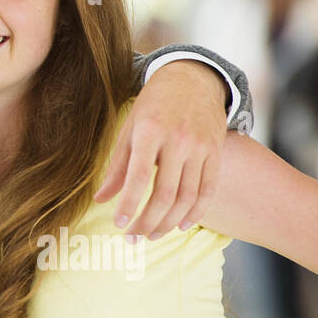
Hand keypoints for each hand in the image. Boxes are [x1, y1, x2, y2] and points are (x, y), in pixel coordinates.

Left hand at [94, 61, 227, 240]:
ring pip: (187, 197)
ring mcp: (201, 147)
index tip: (119, 225)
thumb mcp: (129, 128)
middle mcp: (177, 140)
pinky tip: (180, 224)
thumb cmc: (153, 105)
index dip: (128, 206)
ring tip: (152, 234)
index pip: (138, 178)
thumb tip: (100, 199)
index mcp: (150, 131)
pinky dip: (195, 212)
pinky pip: (208, 190)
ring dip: (169, 222)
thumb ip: (117, 166)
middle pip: (165, 194)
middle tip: (134, 238)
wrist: (192, 79)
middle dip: (148, 222)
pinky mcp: (216, 152)